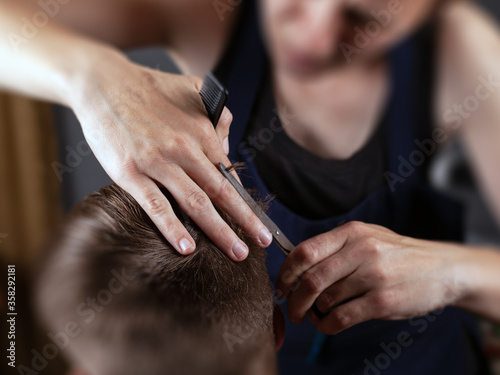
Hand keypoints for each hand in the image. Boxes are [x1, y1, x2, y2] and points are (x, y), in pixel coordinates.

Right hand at [70, 49, 271, 259]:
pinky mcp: (130, 172)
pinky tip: (187, 248)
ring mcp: (156, 161)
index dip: (244, 199)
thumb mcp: (193, 90)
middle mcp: (184, 148)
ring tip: (237, 252)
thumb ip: (218, 116)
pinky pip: (156, 205)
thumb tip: (225, 152)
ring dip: (220, 231)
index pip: (228, 174)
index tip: (257, 219)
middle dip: (246, 220)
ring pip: (195, 202)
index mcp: (201, 132)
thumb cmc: (149, 89)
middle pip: (221, 192)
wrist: (102, 83)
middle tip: (262, 242)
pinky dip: (173, 228)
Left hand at [276, 221, 469, 333]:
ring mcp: (373, 276)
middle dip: (294, 300)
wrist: (442, 268)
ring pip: (325, 299)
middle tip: (292, 311)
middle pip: (311, 279)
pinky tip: (327, 326)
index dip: (286, 273)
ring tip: (315, 317)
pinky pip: (342, 317)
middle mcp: (361, 250)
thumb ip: (335, 247)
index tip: (281, 287)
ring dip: (313, 313)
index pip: (304, 251)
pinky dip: (327, 326)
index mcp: (351, 233)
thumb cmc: (397, 254)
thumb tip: (296, 264)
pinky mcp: (384, 301)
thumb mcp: (367, 237)